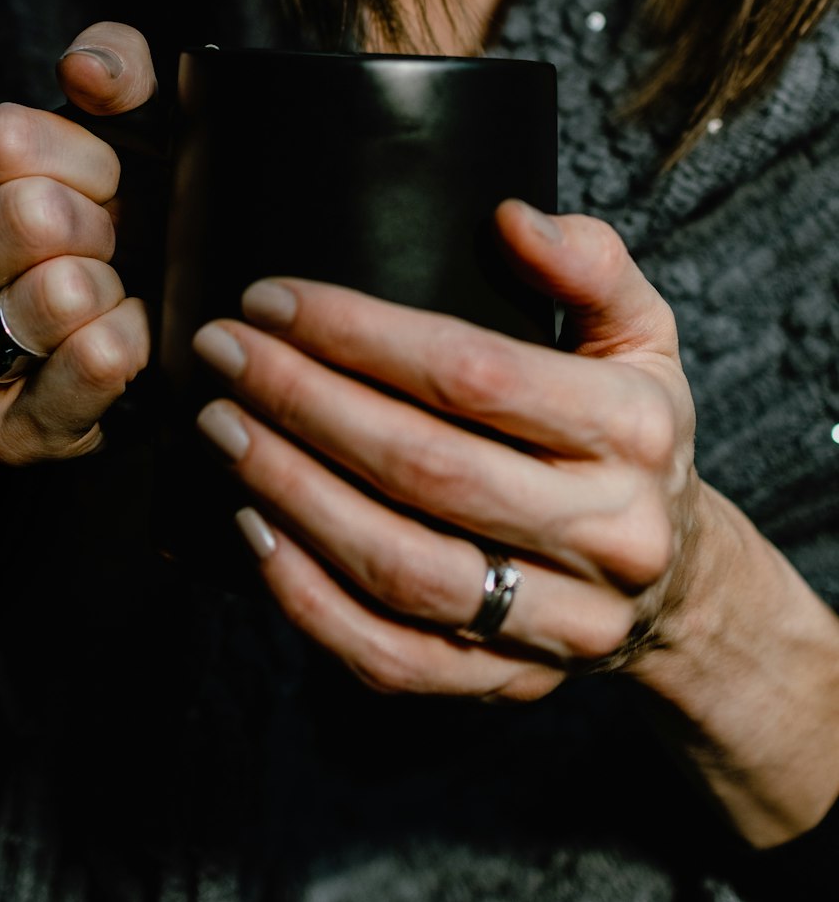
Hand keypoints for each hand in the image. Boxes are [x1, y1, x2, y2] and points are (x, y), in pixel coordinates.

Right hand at [0, 22, 156, 464]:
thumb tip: (86, 69)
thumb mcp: (129, 130)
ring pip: (57, 294)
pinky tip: (132, 339)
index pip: (3, 142)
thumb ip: (116, 70)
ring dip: (116, 290)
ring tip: (115, 298)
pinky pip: (90, 366)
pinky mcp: (5, 434)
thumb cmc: (127, 227)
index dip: (84, 156)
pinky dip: (134, 344)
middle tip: (114, 249)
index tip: (108, 182)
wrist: (148, 348)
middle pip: (28, 215)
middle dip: (103, 225)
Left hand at [191, 201, 698, 700]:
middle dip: (303, 404)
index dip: (359, 333)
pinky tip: (250, 529)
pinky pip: (392, 658)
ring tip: (219, 430)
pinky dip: (308, 599)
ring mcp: (559, 622)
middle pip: (424, 469)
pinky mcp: (510, 683)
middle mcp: (607, 533)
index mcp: (634, 428)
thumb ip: (589, 264)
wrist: (681, 583)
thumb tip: (506, 218)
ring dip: (291, 495)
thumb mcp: (642, 333)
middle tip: (223, 355)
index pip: (475, 374)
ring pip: (401, 569)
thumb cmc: (632, 430)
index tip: (272, 299)